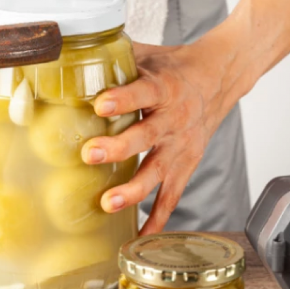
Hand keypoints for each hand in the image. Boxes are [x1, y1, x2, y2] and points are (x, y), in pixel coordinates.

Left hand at [81, 35, 243, 234]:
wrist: (221, 77)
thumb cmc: (174, 66)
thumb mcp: (147, 54)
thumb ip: (113, 56)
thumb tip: (68, 51)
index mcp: (163, 88)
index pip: (143, 92)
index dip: (122, 99)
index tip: (100, 103)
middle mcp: (173, 119)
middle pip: (146, 136)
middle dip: (117, 148)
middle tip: (89, 154)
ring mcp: (181, 146)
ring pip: (157, 172)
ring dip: (133, 190)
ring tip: (108, 203)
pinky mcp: (186, 165)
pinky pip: (172, 197)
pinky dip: (157, 218)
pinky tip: (138, 237)